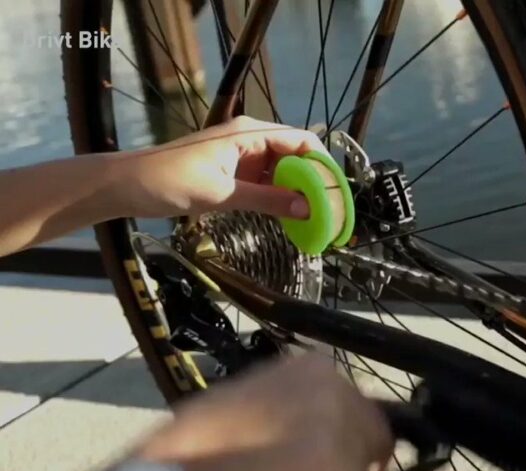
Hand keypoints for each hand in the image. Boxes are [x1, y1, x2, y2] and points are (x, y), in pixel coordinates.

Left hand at [108, 116, 325, 218]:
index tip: (336, 191)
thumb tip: (307, 209)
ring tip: (313, 217)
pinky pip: (264, 181)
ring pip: (281, 170)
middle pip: (295, 155)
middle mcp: (248, 139)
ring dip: (296, 190)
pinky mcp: (230, 172)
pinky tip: (286, 216)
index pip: (301, 141)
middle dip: (313, 180)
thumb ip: (267, 200)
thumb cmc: (168, 181)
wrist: (124, 185)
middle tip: (329, 209)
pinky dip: (277, 196)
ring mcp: (239, 156)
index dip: (322, 165)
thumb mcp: (222, 194)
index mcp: (248, 133)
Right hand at [133, 353, 392, 470]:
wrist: (191, 466)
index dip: (346, 420)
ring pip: (372, 447)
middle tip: (341, 468)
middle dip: (359, 443)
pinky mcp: (338, 456)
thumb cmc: (205, 434)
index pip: (349, 393)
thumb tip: (299, 423)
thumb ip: (285, 401)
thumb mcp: (249, 397)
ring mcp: (339, 417)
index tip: (335, 439)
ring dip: (357, 466)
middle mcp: (332, 381)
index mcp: (308, 364)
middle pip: (369, 417)